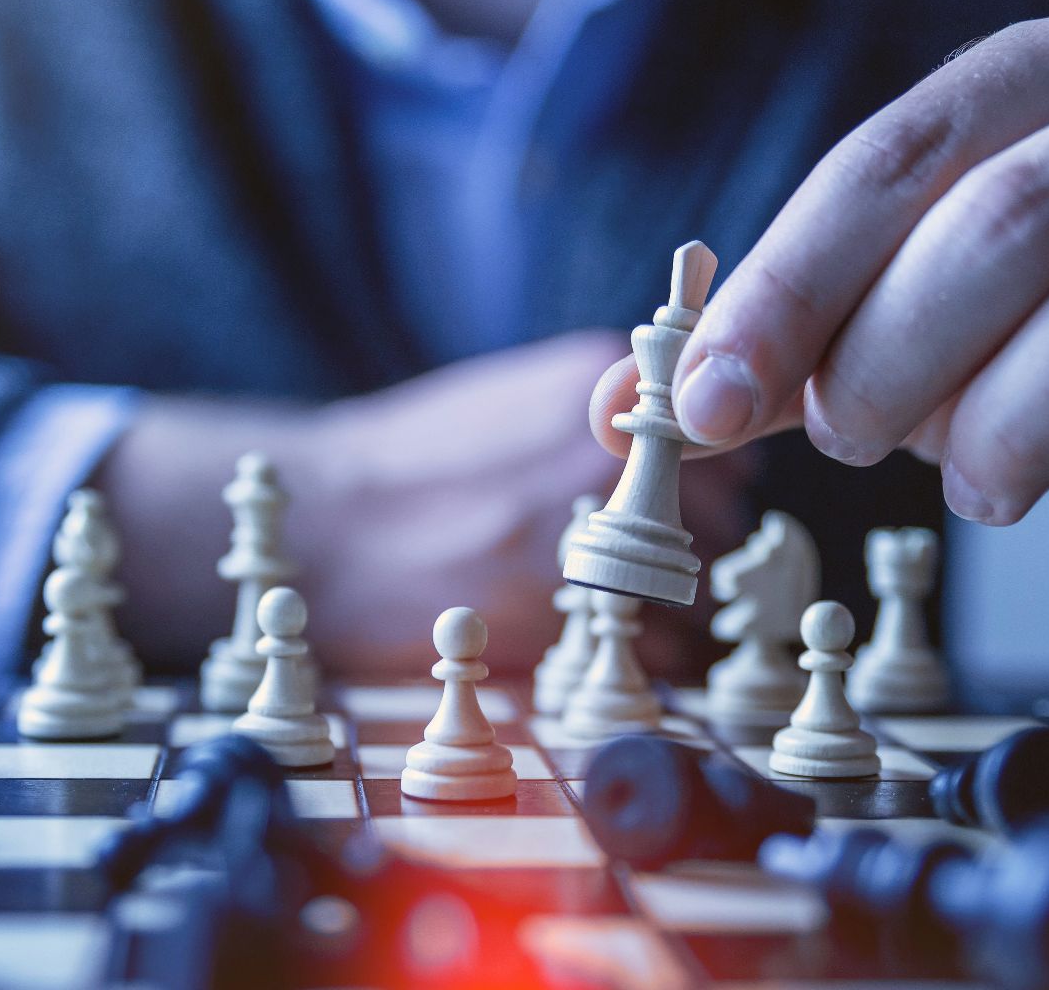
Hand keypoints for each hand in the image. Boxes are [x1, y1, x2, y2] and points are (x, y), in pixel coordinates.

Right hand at [99, 331, 755, 674]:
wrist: (321, 525)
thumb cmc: (408, 467)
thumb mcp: (510, 399)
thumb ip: (599, 418)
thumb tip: (679, 450)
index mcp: (598, 386)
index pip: (727, 443)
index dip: (704, 488)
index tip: (673, 511)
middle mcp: (608, 454)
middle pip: (721, 520)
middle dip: (687, 553)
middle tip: (629, 571)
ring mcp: (591, 533)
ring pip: (695, 592)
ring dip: (669, 613)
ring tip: (600, 611)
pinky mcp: (565, 614)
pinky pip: (657, 652)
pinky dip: (640, 661)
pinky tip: (582, 644)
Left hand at [594, 5, 1048, 554]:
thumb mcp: (912, 323)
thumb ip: (783, 353)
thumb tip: (624, 407)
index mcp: (1048, 78)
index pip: (891, 159)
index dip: (787, 285)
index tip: (708, 401)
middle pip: (1009, 218)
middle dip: (896, 356)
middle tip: (856, 442)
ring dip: (1020, 421)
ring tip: (974, 486)